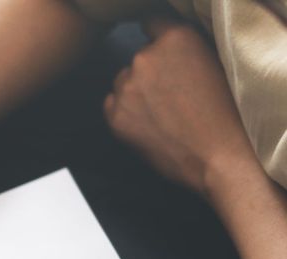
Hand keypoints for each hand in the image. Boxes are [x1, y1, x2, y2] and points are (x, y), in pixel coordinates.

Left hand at [103, 17, 253, 194]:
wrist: (219, 156)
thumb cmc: (225, 115)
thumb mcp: (213, 63)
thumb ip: (185, 51)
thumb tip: (167, 53)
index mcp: (175, 37)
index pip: (151, 24)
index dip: (157, 44)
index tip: (160, 58)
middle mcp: (145, 57)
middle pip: (137, 60)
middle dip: (149, 75)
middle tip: (169, 99)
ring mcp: (127, 87)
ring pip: (122, 84)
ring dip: (134, 95)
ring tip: (160, 116)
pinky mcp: (115, 116)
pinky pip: (111, 107)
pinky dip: (123, 115)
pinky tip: (147, 126)